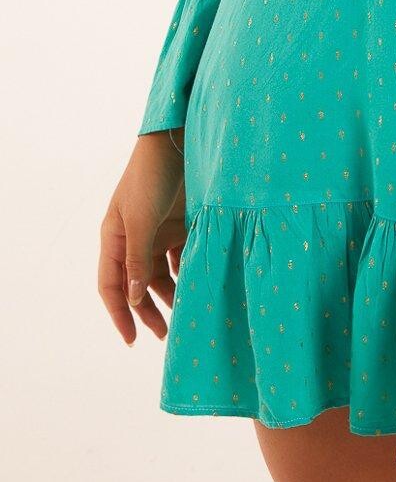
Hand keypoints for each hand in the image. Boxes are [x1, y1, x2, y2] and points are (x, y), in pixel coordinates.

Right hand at [98, 129, 187, 345]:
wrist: (178, 141)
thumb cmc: (151, 177)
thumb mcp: (141, 219)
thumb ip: (138, 258)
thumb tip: (133, 297)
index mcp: (114, 237)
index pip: (111, 285)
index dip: (119, 314)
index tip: (132, 340)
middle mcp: (134, 238)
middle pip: (138, 284)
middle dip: (149, 311)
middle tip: (165, 335)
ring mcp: (158, 232)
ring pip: (162, 274)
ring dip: (171, 294)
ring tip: (185, 314)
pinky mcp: (181, 223)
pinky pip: (182, 257)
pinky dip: (188, 272)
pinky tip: (198, 285)